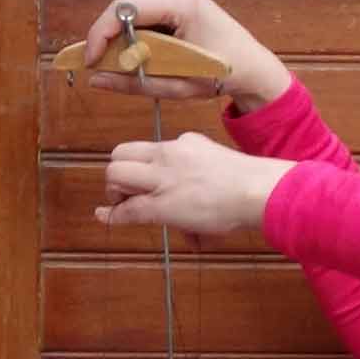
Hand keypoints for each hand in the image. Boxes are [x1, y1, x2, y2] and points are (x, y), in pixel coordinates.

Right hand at [82, 0, 291, 110]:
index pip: (122, 11)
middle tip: (103, 68)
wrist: (252, 66)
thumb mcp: (175, 85)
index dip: (99, 36)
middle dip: (109, 39)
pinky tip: (141, 55)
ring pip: (129, 12)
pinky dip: (135, 35)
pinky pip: (142, 14)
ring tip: (125, 65)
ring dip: (122, 39)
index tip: (90, 63)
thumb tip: (96, 78)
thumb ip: (133, 82)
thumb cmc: (223, 73)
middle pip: (122, 10)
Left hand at [99, 132, 294, 235]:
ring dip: (115, 191)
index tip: (138, 179)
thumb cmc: (249, 184)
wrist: (255, 191)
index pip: (148, 148)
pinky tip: (104, 216)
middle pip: (121, 153)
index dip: (137, 165)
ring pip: (116, 174)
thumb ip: (200, 177)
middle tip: (127, 192)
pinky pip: (127, 209)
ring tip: (125, 205)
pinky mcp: (161, 204)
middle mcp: (167, 153)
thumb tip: (195, 201)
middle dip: (118, 173)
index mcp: (185, 142)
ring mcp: (162, 177)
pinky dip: (112, 214)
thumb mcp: (218, 166)